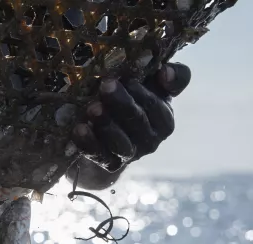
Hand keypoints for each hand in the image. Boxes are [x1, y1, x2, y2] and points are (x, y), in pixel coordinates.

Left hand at [70, 62, 191, 189]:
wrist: (110, 136)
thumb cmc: (135, 102)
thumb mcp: (155, 87)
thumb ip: (173, 76)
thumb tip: (165, 71)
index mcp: (164, 120)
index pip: (157, 106)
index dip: (144, 93)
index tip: (129, 79)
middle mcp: (150, 140)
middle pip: (138, 121)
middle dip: (122, 102)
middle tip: (106, 85)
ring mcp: (130, 154)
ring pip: (120, 141)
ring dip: (106, 123)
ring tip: (92, 108)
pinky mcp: (109, 164)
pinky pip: (99, 155)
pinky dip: (88, 142)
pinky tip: (79, 129)